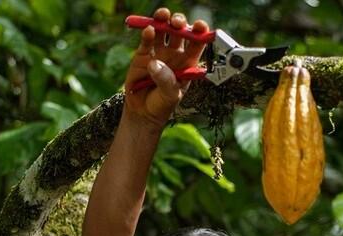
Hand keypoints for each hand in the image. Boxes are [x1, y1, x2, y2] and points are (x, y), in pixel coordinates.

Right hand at [123, 8, 208, 126]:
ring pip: (163, 30)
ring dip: (164, 20)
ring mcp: (159, 52)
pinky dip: (148, 33)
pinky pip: (147, 39)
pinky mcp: (143, 54)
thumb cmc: (161, 105)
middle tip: (178, 23)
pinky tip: (149, 30)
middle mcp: (175, 54)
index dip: (200, 32)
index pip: (197, 43)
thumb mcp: (170, 96)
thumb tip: (155, 64)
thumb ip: (166, 80)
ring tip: (163, 16)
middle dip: (180, 23)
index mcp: (188, 62)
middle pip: (180, 31)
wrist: (142, 112)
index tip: (200, 26)